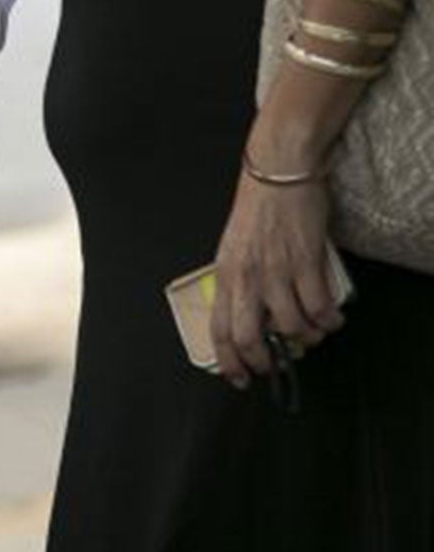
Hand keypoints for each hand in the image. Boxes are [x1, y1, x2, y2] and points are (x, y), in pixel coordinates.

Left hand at [208, 174, 344, 387]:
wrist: (277, 172)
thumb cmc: (256, 208)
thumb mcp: (235, 247)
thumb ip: (240, 280)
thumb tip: (251, 314)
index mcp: (224, 274)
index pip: (219, 329)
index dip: (229, 361)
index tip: (241, 378)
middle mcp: (246, 277)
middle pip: (250, 338)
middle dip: (268, 361)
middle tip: (283, 363)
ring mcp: (276, 271)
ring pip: (292, 328)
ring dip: (307, 339)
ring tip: (314, 332)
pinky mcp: (305, 262)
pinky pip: (320, 308)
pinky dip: (329, 321)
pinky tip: (332, 318)